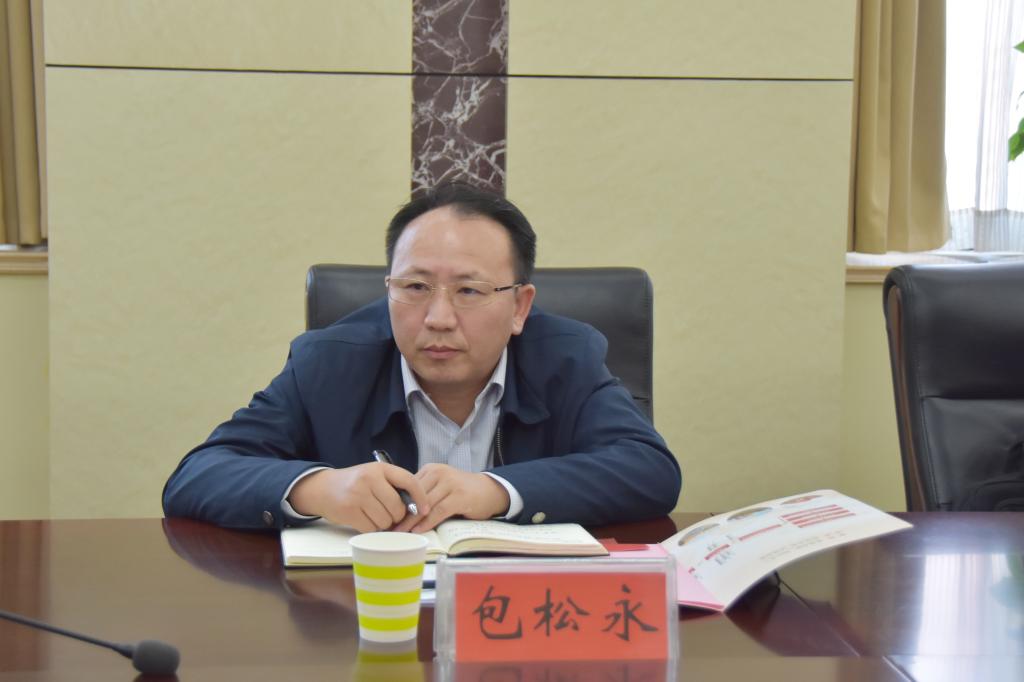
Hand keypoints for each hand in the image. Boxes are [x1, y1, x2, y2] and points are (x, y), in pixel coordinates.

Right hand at [287, 463, 429, 531]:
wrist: (323, 488)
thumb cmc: (355, 484)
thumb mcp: (374, 475)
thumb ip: (393, 486)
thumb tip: (417, 508)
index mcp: (380, 468)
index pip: (410, 480)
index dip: (421, 497)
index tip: (425, 509)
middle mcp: (370, 479)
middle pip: (398, 508)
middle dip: (397, 517)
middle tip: (389, 516)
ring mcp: (358, 494)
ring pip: (385, 520)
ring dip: (384, 524)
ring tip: (374, 516)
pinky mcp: (349, 510)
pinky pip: (371, 528)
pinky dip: (371, 529)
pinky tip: (365, 521)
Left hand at [393, 464, 509, 532]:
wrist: (489, 491)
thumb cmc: (461, 491)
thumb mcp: (440, 487)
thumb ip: (424, 494)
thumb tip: (399, 511)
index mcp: (430, 469)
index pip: (408, 486)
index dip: (396, 502)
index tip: (385, 516)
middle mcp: (439, 473)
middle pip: (415, 495)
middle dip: (401, 513)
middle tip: (389, 528)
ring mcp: (450, 483)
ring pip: (425, 504)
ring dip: (411, 520)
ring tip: (401, 533)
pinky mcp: (460, 496)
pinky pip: (438, 511)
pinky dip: (427, 522)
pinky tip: (419, 531)